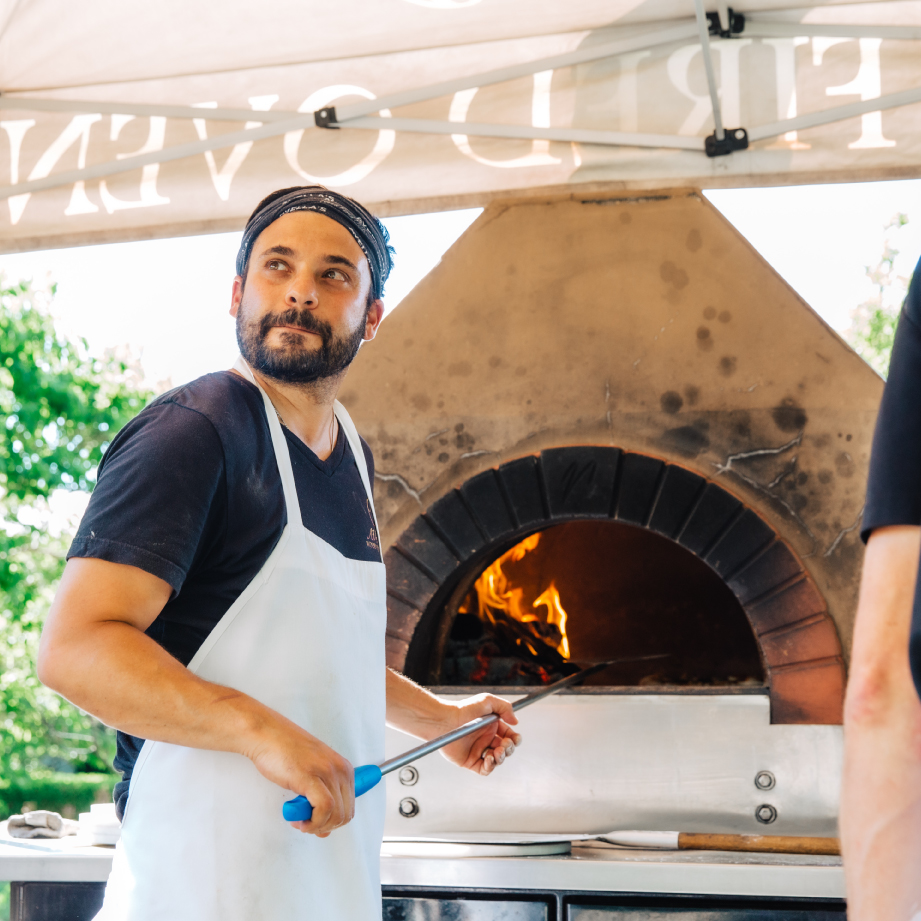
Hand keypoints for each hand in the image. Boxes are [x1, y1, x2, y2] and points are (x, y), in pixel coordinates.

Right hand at [243, 710, 354, 836]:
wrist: (266, 735)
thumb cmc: (284, 753)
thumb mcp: (311, 773)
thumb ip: (320, 797)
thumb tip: (325, 829)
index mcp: (343, 767)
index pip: (350, 806)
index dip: (334, 822)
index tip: (319, 825)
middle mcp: (340, 769)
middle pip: (346, 813)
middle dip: (326, 826)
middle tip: (306, 823)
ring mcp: (327, 772)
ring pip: (336, 814)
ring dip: (317, 826)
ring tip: (300, 822)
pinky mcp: (311, 777)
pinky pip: (324, 809)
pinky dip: (313, 822)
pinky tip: (300, 820)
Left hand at [437, 694, 521, 775]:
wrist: (445, 721)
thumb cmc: (464, 709)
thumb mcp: (487, 701)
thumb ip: (505, 707)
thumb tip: (516, 721)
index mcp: (491, 727)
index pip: (509, 736)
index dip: (514, 739)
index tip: (514, 738)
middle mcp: (486, 739)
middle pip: (505, 749)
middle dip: (509, 748)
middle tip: (504, 744)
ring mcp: (478, 751)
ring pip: (497, 760)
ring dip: (501, 758)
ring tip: (497, 752)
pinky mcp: (470, 761)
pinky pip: (485, 770)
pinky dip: (490, 767)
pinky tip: (489, 759)